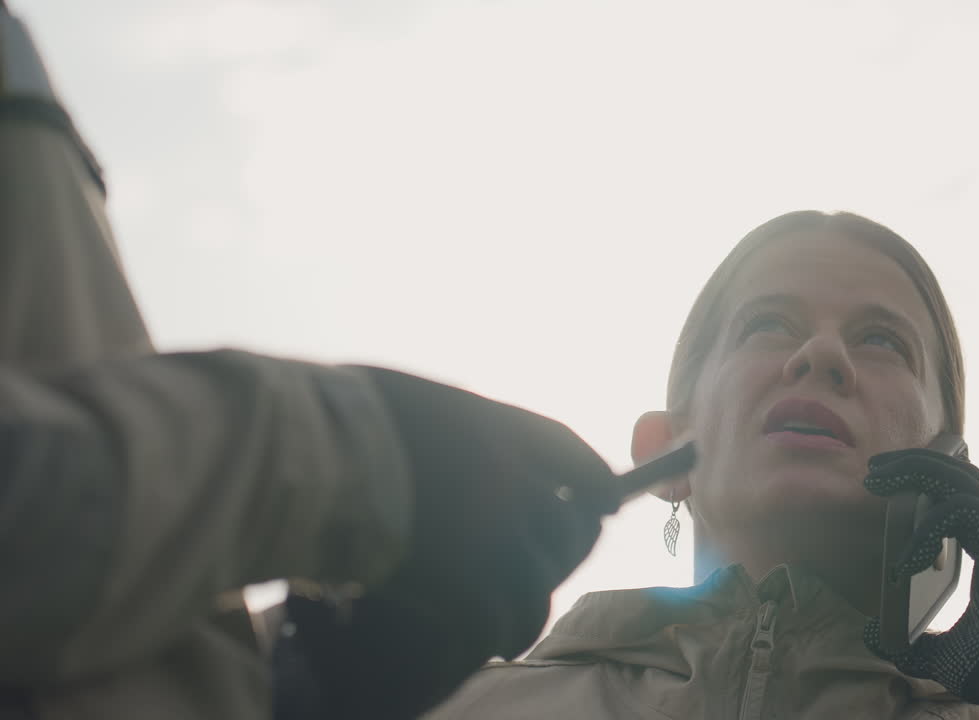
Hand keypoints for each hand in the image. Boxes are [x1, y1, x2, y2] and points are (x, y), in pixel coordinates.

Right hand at [274, 369, 619, 719]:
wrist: (308, 461)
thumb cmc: (344, 418)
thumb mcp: (418, 402)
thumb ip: (460, 432)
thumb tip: (467, 451)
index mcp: (501, 429)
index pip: (575, 457)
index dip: (596, 484)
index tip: (606, 502)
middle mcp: (513, 481)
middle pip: (570, 525)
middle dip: (569, 545)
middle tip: (556, 560)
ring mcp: (495, 535)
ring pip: (542, 580)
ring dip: (530, 599)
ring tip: (516, 618)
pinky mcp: (467, 585)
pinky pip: (506, 620)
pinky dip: (503, 633)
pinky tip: (493, 639)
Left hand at [861, 449, 978, 719]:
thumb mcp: (936, 649)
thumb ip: (908, 639)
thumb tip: (871, 634)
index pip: (960, 490)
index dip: (923, 476)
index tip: (882, 480)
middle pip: (961, 473)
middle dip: (914, 462)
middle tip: (873, 469)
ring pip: (963, 480)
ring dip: (916, 473)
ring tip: (877, 482)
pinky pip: (963, 512)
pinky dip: (929, 527)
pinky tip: (907, 559)